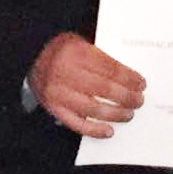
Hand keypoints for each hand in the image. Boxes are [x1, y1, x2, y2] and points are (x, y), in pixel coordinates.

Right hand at [31, 33, 146, 137]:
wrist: (31, 57)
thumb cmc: (61, 50)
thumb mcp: (81, 42)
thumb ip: (101, 57)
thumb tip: (129, 77)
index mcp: (76, 53)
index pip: (109, 68)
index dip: (128, 78)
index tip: (141, 83)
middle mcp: (66, 73)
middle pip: (104, 88)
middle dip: (126, 97)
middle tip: (139, 100)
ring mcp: (59, 93)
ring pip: (92, 108)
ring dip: (115, 114)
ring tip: (129, 114)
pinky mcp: (53, 109)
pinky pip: (76, 123)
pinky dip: (94, 130)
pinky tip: (109, 131)